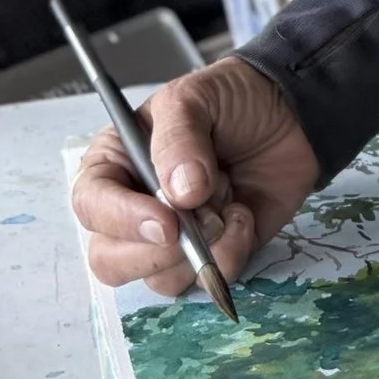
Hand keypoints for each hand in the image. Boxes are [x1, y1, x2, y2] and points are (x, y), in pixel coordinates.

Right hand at [71, 60, 319, 293]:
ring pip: (159, 279)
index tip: (166, 221)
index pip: (91, 205)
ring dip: (200, 250)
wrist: (288, 115)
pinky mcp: (209, 256)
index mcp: (115, 166)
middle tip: (200, 222)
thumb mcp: (194, 98)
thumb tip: (179, 194)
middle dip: (157, 252)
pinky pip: (206, 281)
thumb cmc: (229, 101)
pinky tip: (244, 215)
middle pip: (111, 260)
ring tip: (228, 200)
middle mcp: (133, 209)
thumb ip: (179, 139)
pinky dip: (230, 253)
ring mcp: (171, 239)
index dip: (121, 219)